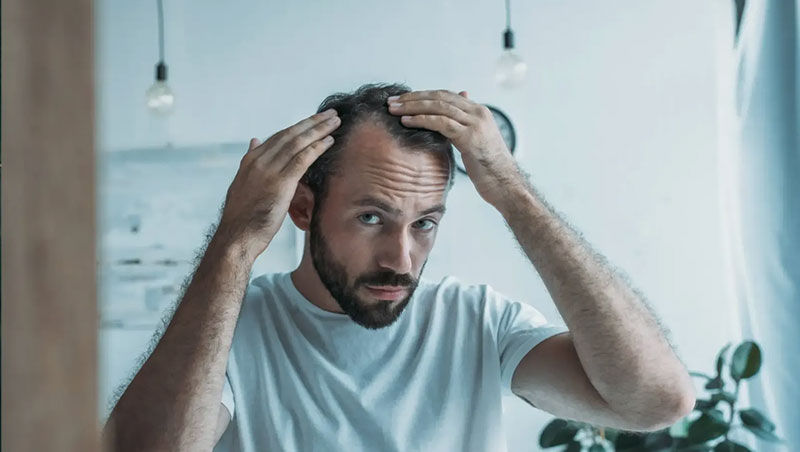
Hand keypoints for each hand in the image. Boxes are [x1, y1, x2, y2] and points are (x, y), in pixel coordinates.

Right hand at [215, 109, 340, 261]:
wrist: (236, 236)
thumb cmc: (242, 217)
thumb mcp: (243, 184)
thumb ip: (251, 162)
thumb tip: (254, 140)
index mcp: (250, 160)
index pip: (278, 137)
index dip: (298, 127)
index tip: (314, 121)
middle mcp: (259, 161)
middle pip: (290, 135)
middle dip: (312, 123)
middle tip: (331, 114)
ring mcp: (269, 170)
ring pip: (298, 143)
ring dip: (319, 130)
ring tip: (335, 121)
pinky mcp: (280, 182)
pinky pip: (302, 159)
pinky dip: (317, 147)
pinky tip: (329, 141)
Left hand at [387, 89, 521, 206]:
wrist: (506, 185)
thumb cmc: (488, 169)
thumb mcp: (474, 143)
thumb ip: (461, 129)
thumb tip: (445, 122)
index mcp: (478, 111)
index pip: (445, 95)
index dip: (422, 95)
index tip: (402, 99)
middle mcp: (478, 112)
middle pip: (439, 97)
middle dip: (413, 97)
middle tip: (392, 100)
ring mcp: (475, 123)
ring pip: (438, 106)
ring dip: (412, 106)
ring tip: (393, 109)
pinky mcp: (470, 137)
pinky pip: (441, 123)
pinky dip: (421, 120)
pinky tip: (405, 122)